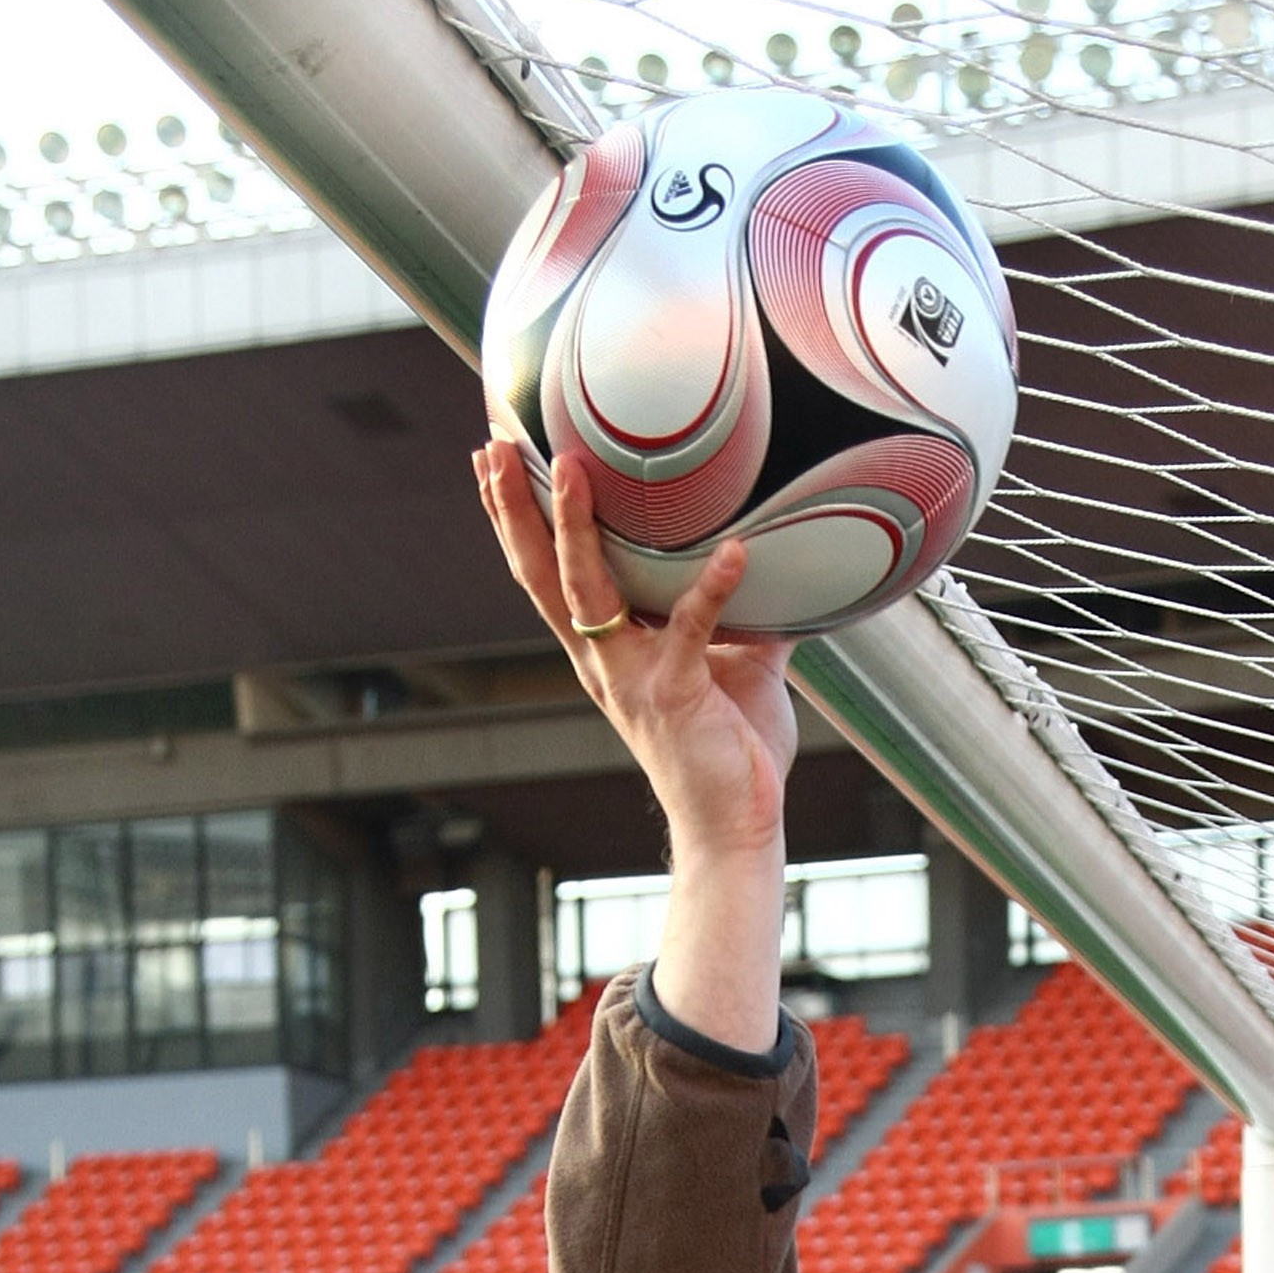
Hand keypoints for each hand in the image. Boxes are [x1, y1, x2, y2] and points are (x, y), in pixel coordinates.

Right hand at [475, 441, 795, 864]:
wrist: (736, 824)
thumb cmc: (732, 748)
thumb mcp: (738, 663)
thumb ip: (743, 610)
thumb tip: (778, 556)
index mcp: (607, 652)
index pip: (548, 575)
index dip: (519, 520)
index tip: (498, 462)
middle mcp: (604, 662)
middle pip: (541, 575)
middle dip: (516, 510)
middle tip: (496, 447)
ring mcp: (632, 677)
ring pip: (586, 592)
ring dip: (576, 528)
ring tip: (570, 468)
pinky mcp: (674, 694)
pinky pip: (690, 628)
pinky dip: (714, 586)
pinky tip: (736, 549)